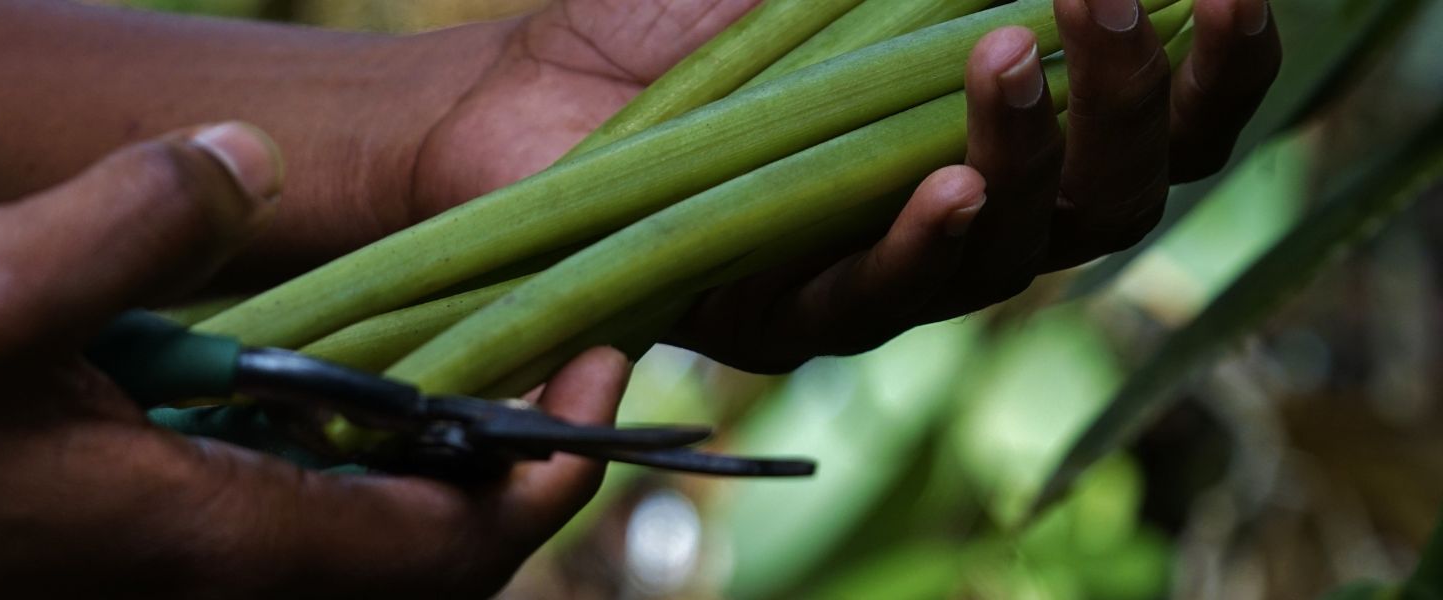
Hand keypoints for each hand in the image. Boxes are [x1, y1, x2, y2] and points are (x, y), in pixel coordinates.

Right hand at [0, 124, 627, 596]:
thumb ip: (133, 218)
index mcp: (210, 545)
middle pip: (422, 572)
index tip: (601, 376)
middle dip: (512, 479)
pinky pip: (268, 548)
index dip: (546, 470)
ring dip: (425, 482)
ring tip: (465, 377)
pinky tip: (314, 403)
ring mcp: (153, 596)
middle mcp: (204, 593)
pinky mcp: (106, 574)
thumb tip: (249, 156)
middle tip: (560, 372)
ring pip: (346, 564)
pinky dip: (332, 485)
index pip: (448, 547)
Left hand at [415, 0, 1278, 372]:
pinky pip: (873, 303)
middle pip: (1110, 203)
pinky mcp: (774, 319)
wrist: (520, 88)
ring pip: (1009, 259)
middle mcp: (952, 223)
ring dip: (1033, 155)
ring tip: (1013, 54)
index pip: (1143, 132)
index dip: (1211, 74)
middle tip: (1121, 1)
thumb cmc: (676, 24)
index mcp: (987, 144)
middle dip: (1139, 104)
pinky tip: (947, 187)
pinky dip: (921, 243)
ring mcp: (868, 280)